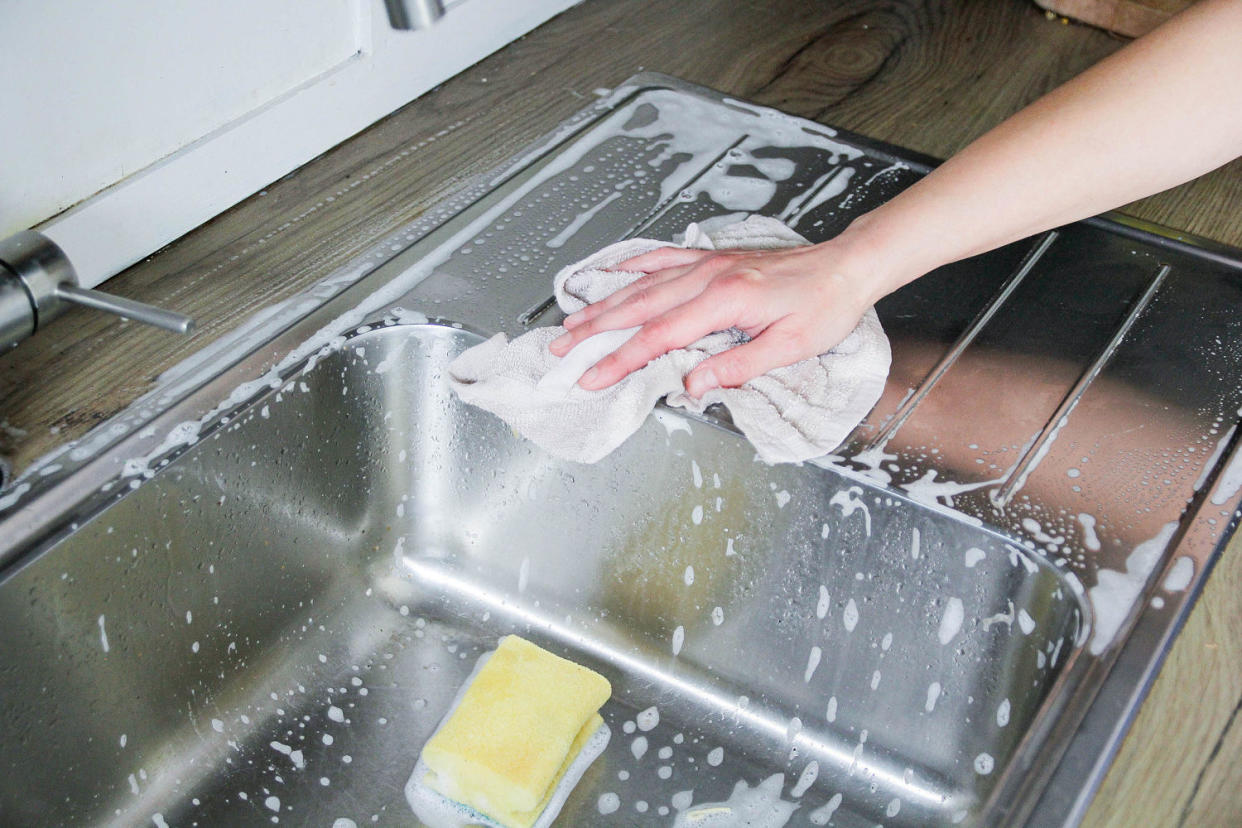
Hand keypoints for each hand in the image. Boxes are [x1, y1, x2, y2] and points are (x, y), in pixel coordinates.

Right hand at [547, 239, 884, 396]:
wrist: (845, 267)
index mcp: (724, 301)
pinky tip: (615, 275)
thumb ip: (737, 367)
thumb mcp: (789, 347)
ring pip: (643, 284)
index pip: (658, 337)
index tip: (591, 378)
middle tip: (560, 350)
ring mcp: (707, 264)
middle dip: (594, 331)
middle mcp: (708, 277)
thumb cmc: (823, 307)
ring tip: (573, 321)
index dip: (619, 360)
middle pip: (638, 307)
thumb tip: (692, 387)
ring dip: (604, 304)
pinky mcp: (713, 258)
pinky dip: (634, 267)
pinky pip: (664, 259)